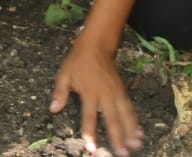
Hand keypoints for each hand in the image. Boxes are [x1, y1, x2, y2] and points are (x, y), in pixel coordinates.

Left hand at [50, 38, 144, 155]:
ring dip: (131, 132)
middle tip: (122, 154)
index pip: (89, 115)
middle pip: (112, 119)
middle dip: (117, 137)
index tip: (92, 147)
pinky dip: (135, 122)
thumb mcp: (64, 73)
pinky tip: (139, 133)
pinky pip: (130, 108)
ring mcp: (116, 92)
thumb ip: (59, 92)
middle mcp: (105, 94)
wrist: (96, 45)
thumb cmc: (78, 61)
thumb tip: (53, 110)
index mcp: (89, 91)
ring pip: (125, 115)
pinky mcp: (123, 91)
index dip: (90, 132)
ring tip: (135, 147)